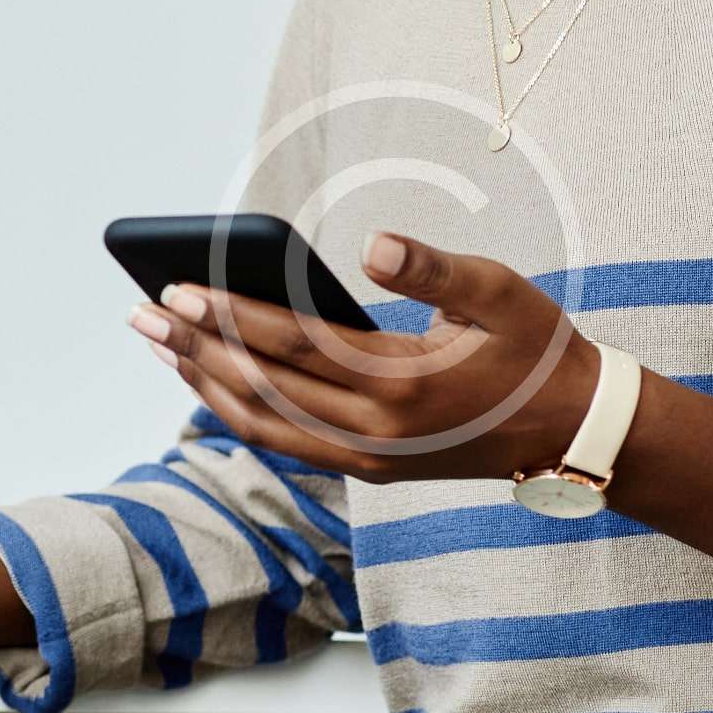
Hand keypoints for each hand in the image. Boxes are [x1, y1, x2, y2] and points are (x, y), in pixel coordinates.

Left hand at [127, 229, 603, 484]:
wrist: (571, 428)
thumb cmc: (536, 347)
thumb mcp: (498, 292)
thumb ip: (431, 269)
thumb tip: (372, 244)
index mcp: (402, 382)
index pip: (293, 343)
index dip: (229, 314)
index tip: (176, 286)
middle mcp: (376, 431)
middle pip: (263, 385)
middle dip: (195, 345)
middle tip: (141, 309)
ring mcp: (369, 458)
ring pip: (264, 422)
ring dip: (204, 382)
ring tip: (159, 342)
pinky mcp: (369, 469)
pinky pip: (286, 441)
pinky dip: (239, 410)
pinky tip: (209, 379)